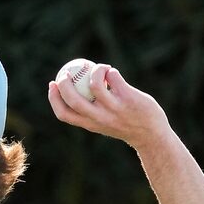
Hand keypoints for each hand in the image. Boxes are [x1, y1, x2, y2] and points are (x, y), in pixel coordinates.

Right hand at [48, 64, 170, 149]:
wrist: (151, 135)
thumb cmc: (124, 125)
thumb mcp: (102, 123)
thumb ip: (90, 112)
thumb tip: (74, 92)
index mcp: (89, 124)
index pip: (63, 113)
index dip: (53, 98)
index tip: (52, 84)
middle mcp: (99, 117)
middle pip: (73, 99)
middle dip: (64, 83)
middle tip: (66, 71)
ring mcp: (114, 108)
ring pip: (95, 83)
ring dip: (95, 70)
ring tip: (99, 68)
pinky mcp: (127, 98)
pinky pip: (114, 77)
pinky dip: (110, 71)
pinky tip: (112, 73)